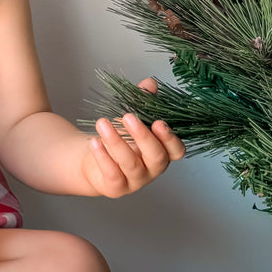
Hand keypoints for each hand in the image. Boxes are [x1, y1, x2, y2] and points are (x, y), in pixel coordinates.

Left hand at [82, 77, 185, 197]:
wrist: (94, 158)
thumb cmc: (120, 138)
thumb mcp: (131, 118)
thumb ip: (143, 102)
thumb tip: (149, 84)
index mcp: (162, 152)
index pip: (176, 150)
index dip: (170, 138)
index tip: (159, 122)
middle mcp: (153, 169)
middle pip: (156, 157)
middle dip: (143, 136)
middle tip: (127, 116)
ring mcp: (136, 181)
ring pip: (130, 163)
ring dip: (116, 141)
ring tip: (101, 122)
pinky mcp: (116, 187)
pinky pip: (112, 173)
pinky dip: (103, 157)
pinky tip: (94, 141)